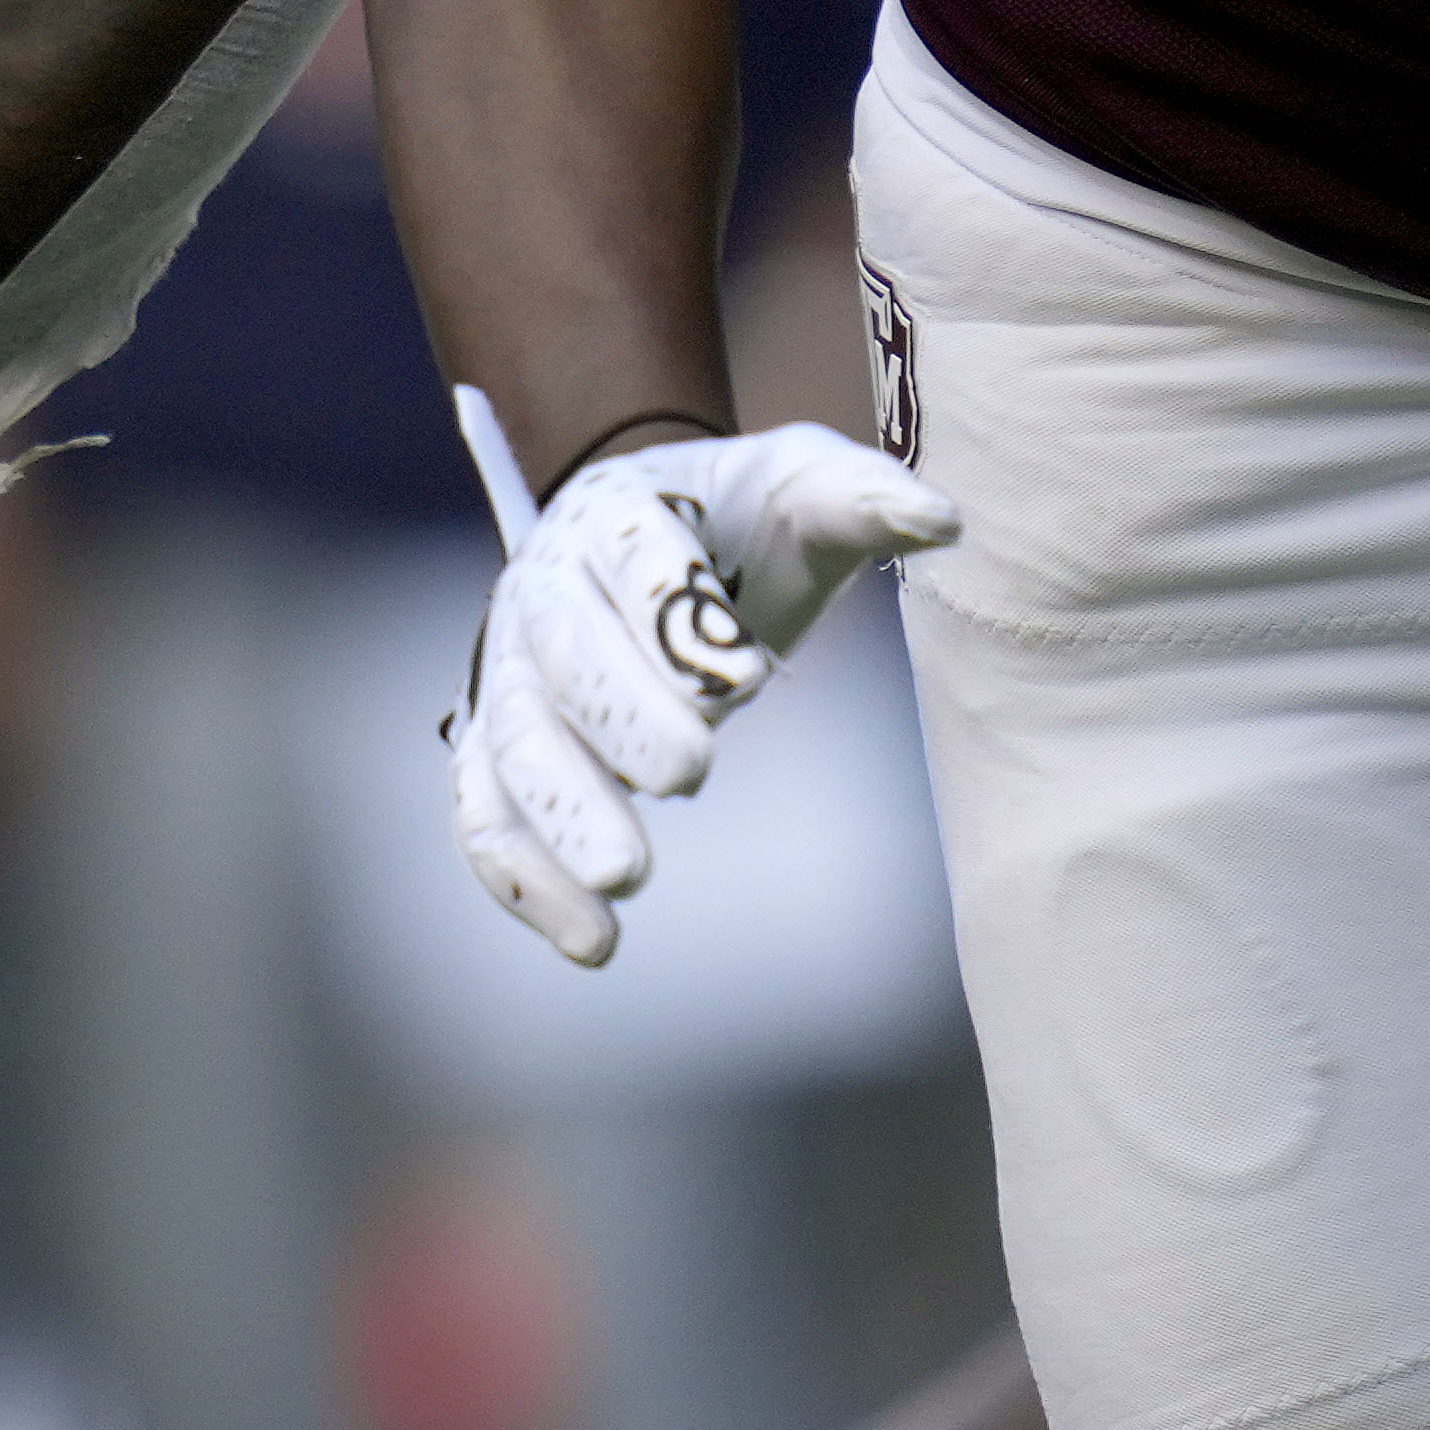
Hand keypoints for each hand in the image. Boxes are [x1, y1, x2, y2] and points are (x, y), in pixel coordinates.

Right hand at [443, 393, 957, 968]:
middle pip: (560, 650)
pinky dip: (523, 878)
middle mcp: (543, 589)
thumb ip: (863, 495)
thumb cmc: (741, 522)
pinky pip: (485, 812)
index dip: (671, 607)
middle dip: (619, 715)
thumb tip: (945, 519)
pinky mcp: (497, 746)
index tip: (745, 675)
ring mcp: (509, 673)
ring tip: (629, 879)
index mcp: (613, 512)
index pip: (628, 546)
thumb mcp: (801, 487)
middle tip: (693, 775)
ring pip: (511, 742)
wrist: (653, 543)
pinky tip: (591, 943)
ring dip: (560, 811)